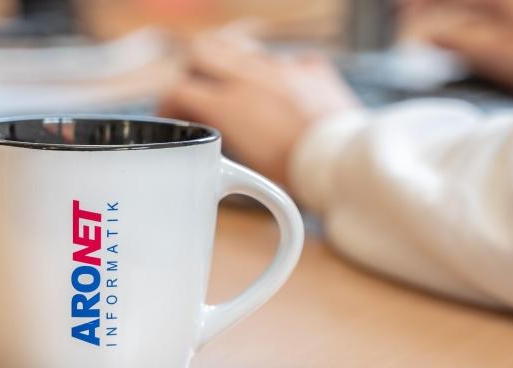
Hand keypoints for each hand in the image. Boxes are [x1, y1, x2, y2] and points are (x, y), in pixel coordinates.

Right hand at [157, 32, 360, 185]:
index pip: (179, 89)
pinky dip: (277, 72)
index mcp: (229, 105)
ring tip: (233, 84)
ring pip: (240, 46)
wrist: (345, 162)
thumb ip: (224, 150)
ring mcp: (282, 68)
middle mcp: (251, 77)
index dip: (167, 102)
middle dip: (192, 70)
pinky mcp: (311, 68)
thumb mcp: (248, 168)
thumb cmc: (300, 174)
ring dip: (229, 62)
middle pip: (202, 51)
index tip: (170, 115)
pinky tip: (281, 90)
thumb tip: (210, 153)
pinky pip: (286, 59)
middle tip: (196, 90)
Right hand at [404, 0, 512, 95]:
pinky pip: (478, 10)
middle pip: (456, 0)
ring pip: (466, 4)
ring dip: (442, 10)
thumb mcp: (496, 54)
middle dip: (427, 5)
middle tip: (400, 14)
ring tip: (419, 23)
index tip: (396, 12)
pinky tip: (449, 32)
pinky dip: (459, 16)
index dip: (418, 4)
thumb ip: (455, 41)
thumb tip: (423, 36)